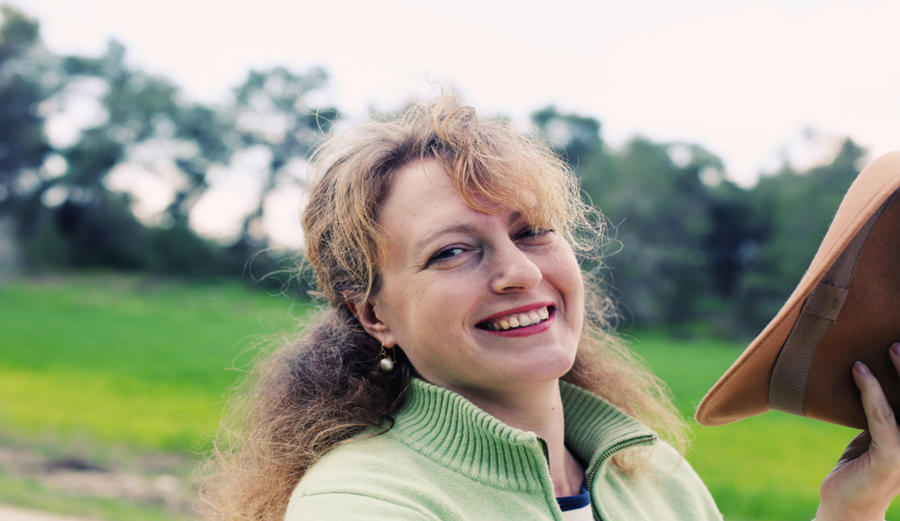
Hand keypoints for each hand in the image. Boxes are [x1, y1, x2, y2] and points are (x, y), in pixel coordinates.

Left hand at [815, 344, 899, 520]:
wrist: (847, 504)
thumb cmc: (862, 465)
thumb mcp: (880, 434)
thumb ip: (887, 411)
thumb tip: (875, 371)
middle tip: (899, 343)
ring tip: (888, 349)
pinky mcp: (890, 457)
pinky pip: (882, 417)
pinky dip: (871, 393)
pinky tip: (860, 374)